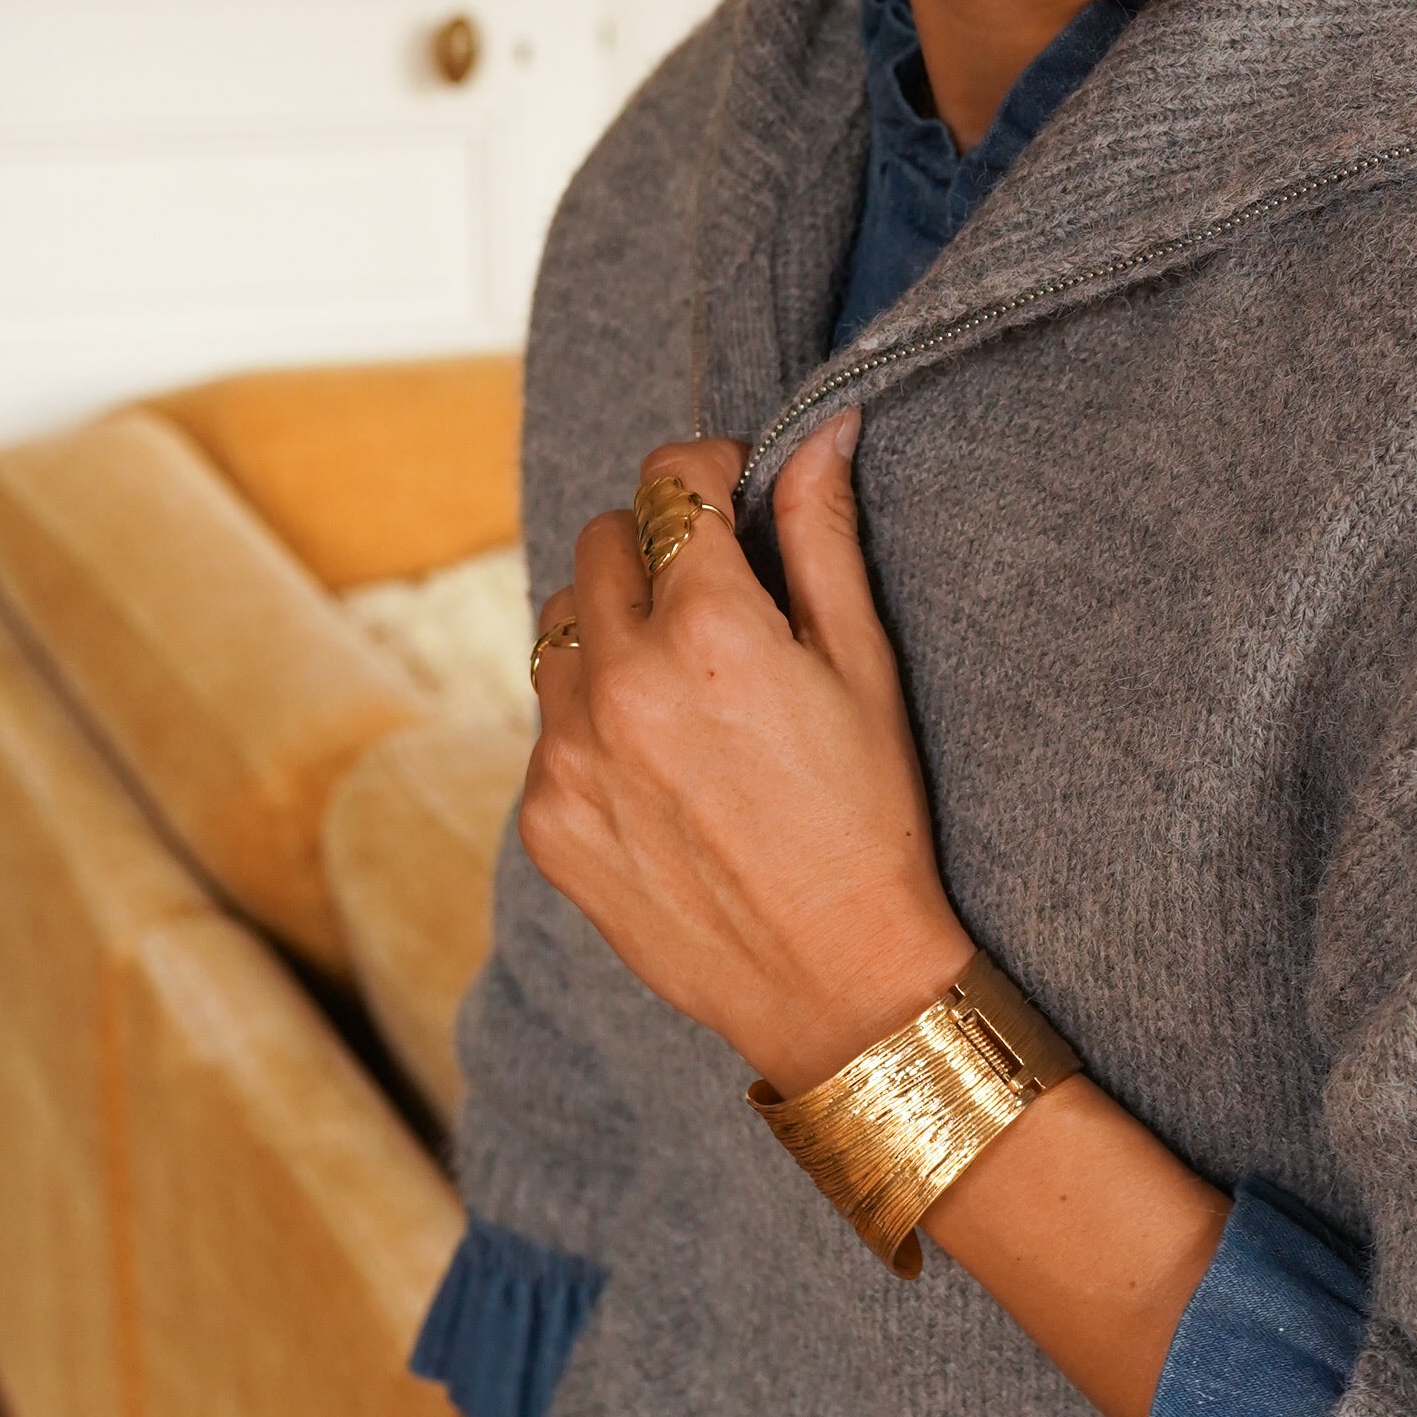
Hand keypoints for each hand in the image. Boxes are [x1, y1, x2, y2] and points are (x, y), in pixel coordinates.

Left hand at [519, 417, 973, 1095]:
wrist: (835, 984)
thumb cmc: (872, 821)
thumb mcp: (866, 667)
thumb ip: (823, 535)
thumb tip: (821, 431)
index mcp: (708, 630)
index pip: (668, 484)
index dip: (708, 475)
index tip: (735, 498)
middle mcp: (618, 682)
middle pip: (600, 544)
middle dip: (657, 548)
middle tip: (719, 597)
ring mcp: (568, 756)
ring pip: (559, 631)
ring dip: (613, 630)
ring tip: (688, 689)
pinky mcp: (544, 820)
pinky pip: (549, 726)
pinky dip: (596, 721)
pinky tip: (666, 768)